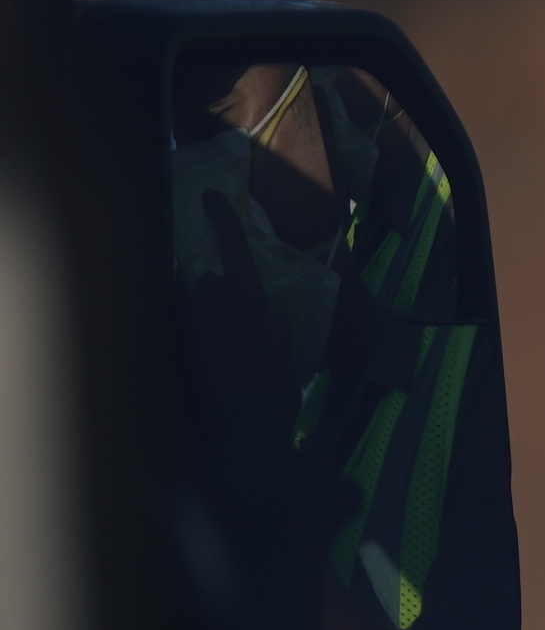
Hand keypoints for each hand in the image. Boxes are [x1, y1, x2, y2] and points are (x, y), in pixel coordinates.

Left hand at [181, 188, 301, 433]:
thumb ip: (274, 328)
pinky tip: (211, 369)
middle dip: (219, 298)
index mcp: (247, 298)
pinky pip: (184, 333)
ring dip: (205, 323)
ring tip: (224, 355)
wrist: (238, 433)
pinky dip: (195, 344)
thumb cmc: (273, 393)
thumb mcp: (287, 356)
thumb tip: (266, 318)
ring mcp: (186, 325)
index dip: (221, 218)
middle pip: (208, 284)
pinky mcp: (171, 348)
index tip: (209, 196)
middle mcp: (209, 303)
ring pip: (194, 310)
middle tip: (239, 330)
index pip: (232, 247)